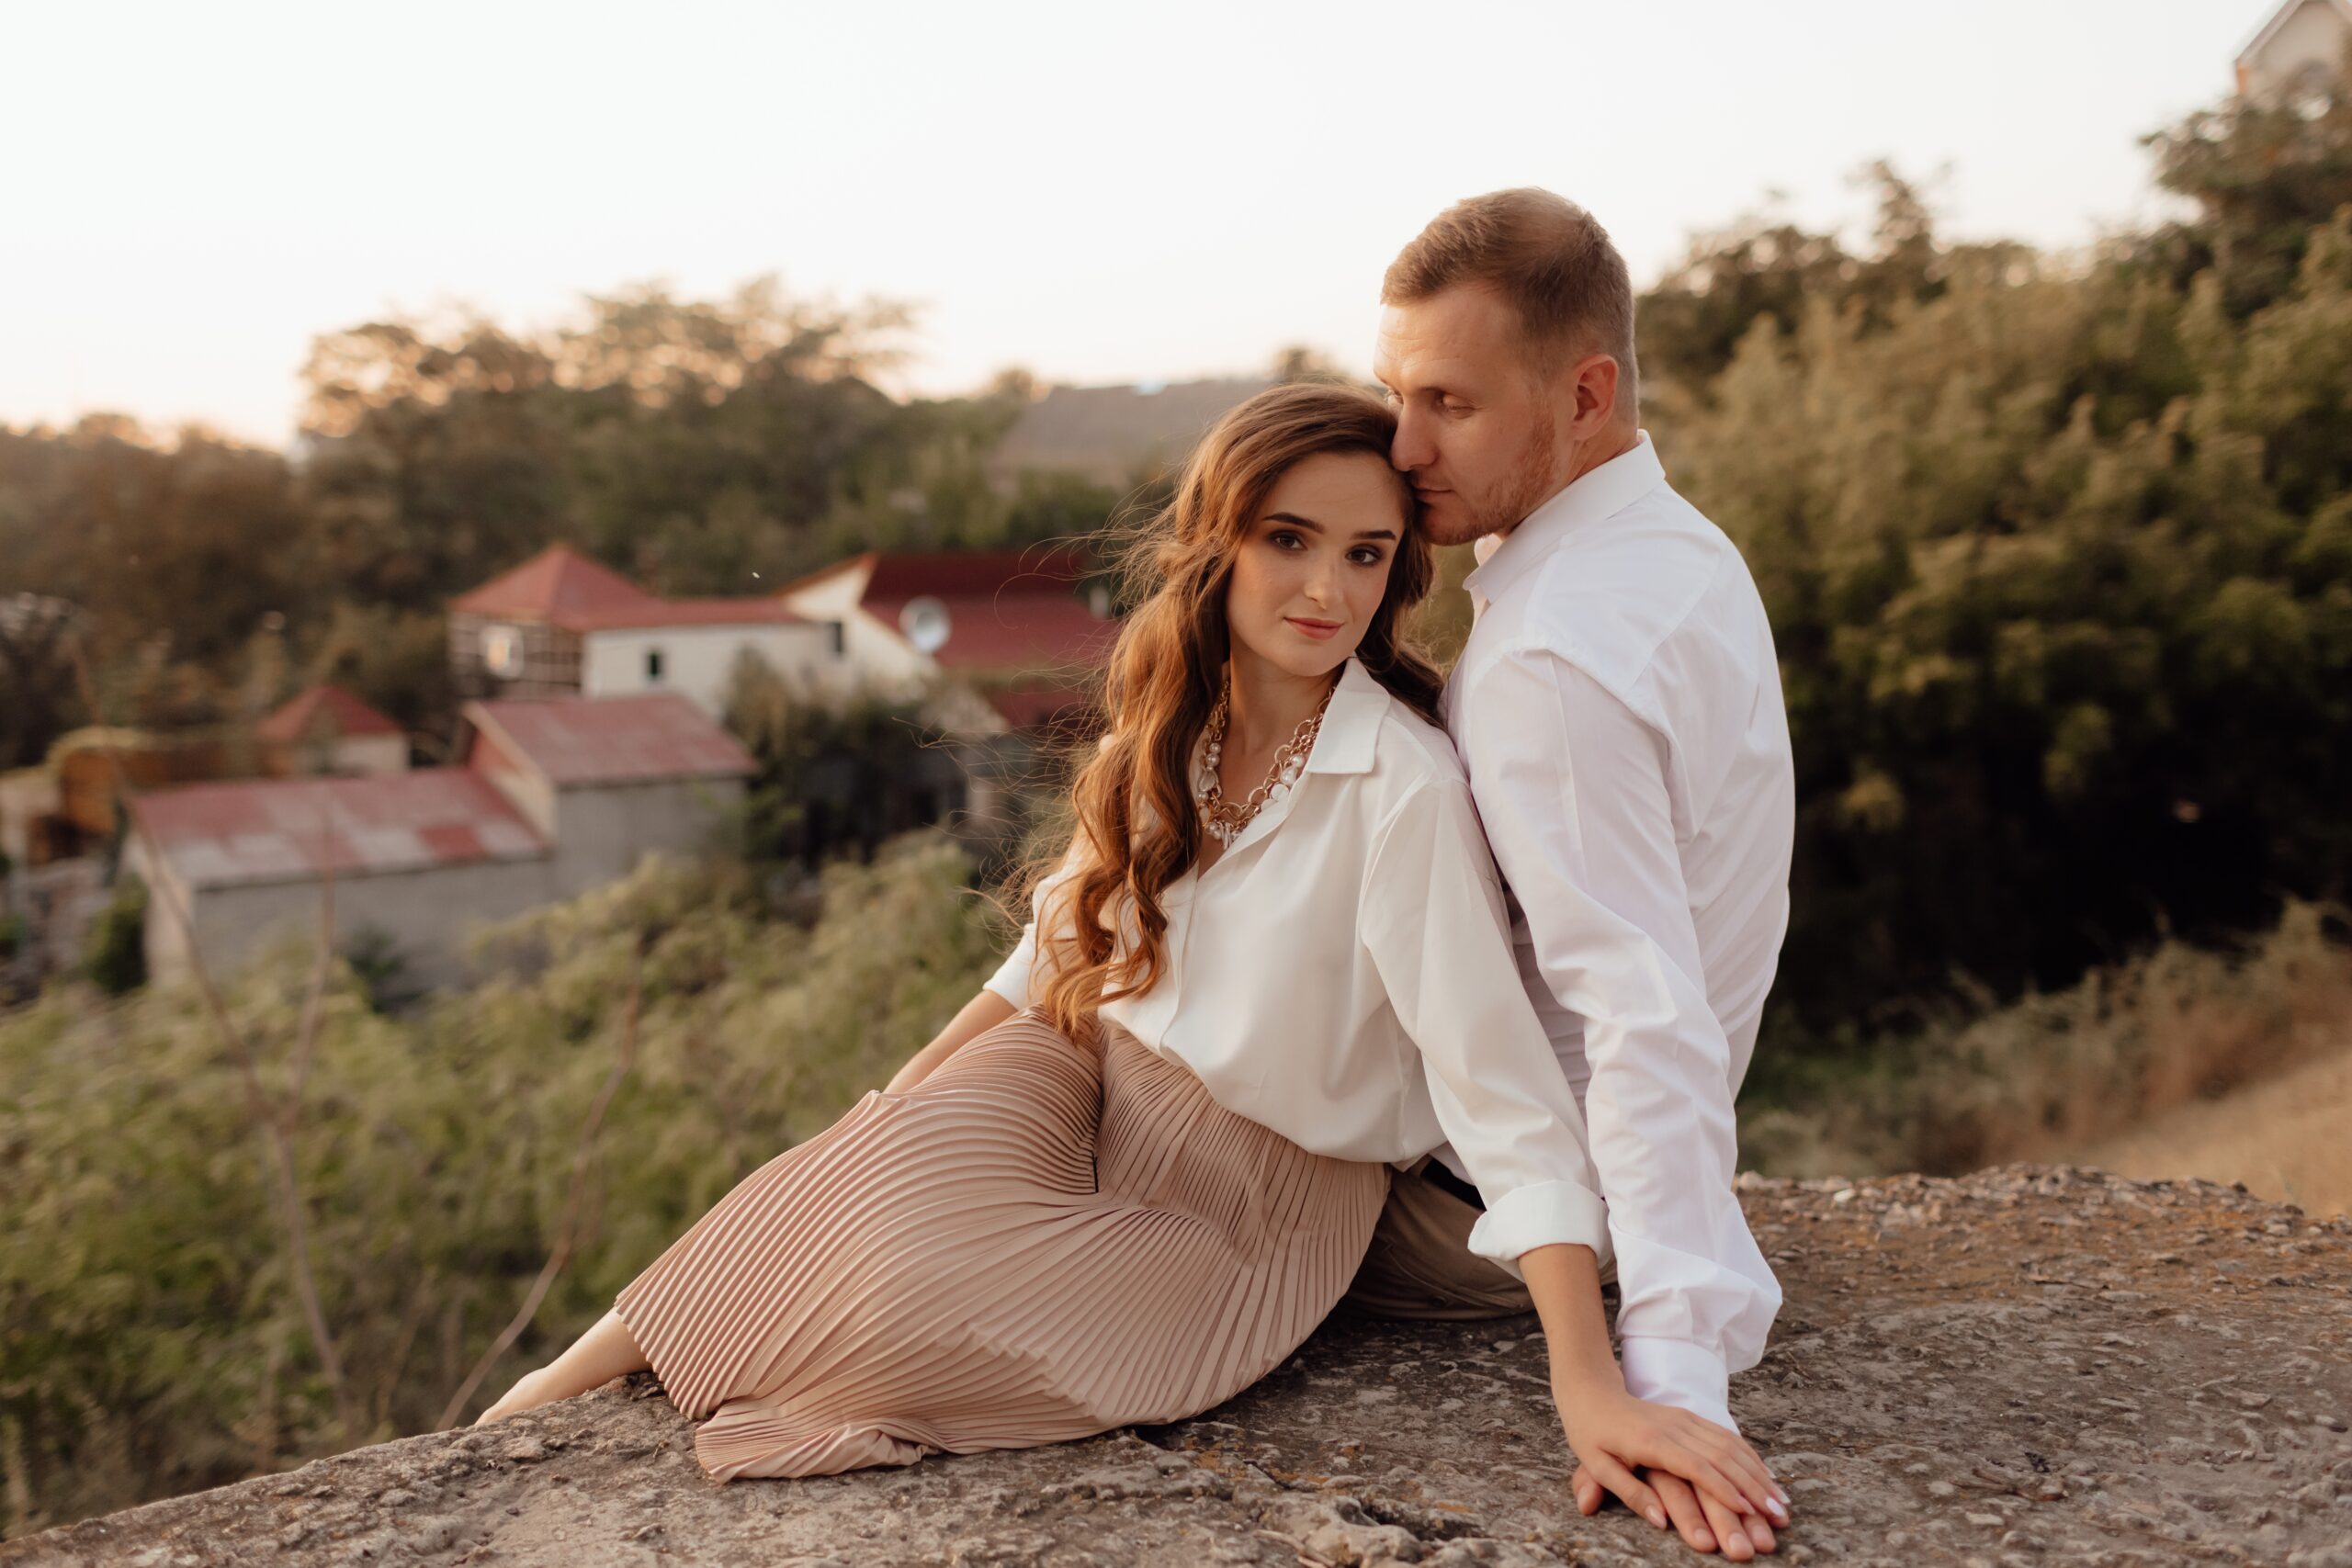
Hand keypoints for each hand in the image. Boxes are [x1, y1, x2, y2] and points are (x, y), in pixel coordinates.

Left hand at [1555, 1385, 1787, 1556]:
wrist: (1591, 1390)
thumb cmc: (1591, 1432)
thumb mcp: (1598, 1466)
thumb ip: (1630, 1493)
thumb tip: (1662, 1522)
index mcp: (1652, 1441)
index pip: (1696, 1467)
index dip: (1724, 1489)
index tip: (1748, 1511)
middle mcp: (1675, 1427)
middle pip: (1723, 1457)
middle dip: (1753, 1486)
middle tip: (1777, 1513)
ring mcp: (1685, 1418)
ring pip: (1730, 1445)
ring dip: (1758, 1472)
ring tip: (1780, 1500)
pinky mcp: (1690, 1416)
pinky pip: (1726, 1435)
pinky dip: (1750, 1456)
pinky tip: (1766, 1474)